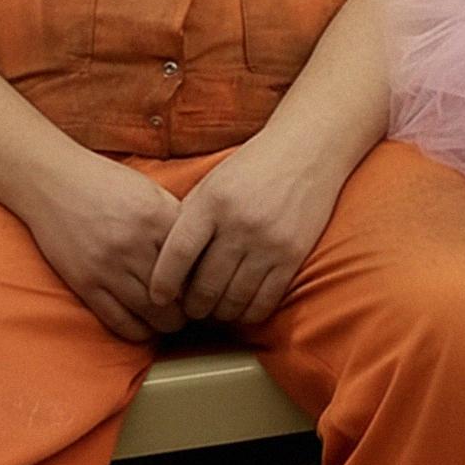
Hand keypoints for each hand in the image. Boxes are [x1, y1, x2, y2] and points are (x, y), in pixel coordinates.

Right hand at [20, 149, 187, 341]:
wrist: (52, 181)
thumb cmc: (105, 183)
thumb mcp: (150, 191)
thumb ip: (175, 220)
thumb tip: (202, 253)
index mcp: (157, 217)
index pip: (196, 261)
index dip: (206, 278)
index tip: (208, 285)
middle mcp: (135, 244)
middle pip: (178, 293)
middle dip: (191, 308)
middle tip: (194, 310)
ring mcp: (108, 266)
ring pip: (152, 314)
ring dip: (167, 323)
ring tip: (172, 320)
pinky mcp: (86, 284)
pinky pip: (119, 321)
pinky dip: (139, 331)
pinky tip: (146, 327)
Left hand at [149, 129, 343, 324]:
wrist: (306, 150)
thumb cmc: (251, 168)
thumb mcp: (212, 184)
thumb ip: (189, 219)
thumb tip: (164, 266)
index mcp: (212, 202)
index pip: (177, 255)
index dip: (163, 284)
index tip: (159, 297)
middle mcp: (239, 223)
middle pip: (205, 285)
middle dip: (192, 306)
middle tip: (189, 309)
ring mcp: (268, 242)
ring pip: (234, 299)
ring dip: (219, 313)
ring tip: (214, 310)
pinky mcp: (293, 255)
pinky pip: (265, 301)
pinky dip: (248, 313)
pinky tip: (241, 309)